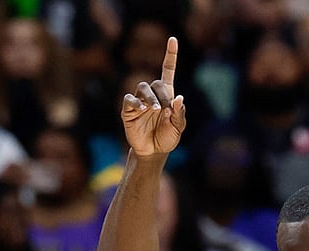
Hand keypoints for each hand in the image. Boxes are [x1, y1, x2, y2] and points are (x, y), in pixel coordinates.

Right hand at [121, 37, 185, 156]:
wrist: (154, 152)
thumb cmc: (167, 138)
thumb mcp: (178, 128)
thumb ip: (179, 114)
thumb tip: (179, 99)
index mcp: (167, 95)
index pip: (167, 70)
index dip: (170, 55)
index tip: (173, 39)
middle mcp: (152, 95)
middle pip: (156, 83)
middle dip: (164, 95)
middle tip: (167, 110)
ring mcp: (139, 101)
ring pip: (142, 87)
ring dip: (150, 97)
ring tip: (156, 109)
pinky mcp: (128, 110)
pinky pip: (129, 100)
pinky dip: (136, 103)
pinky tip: (143, 110)